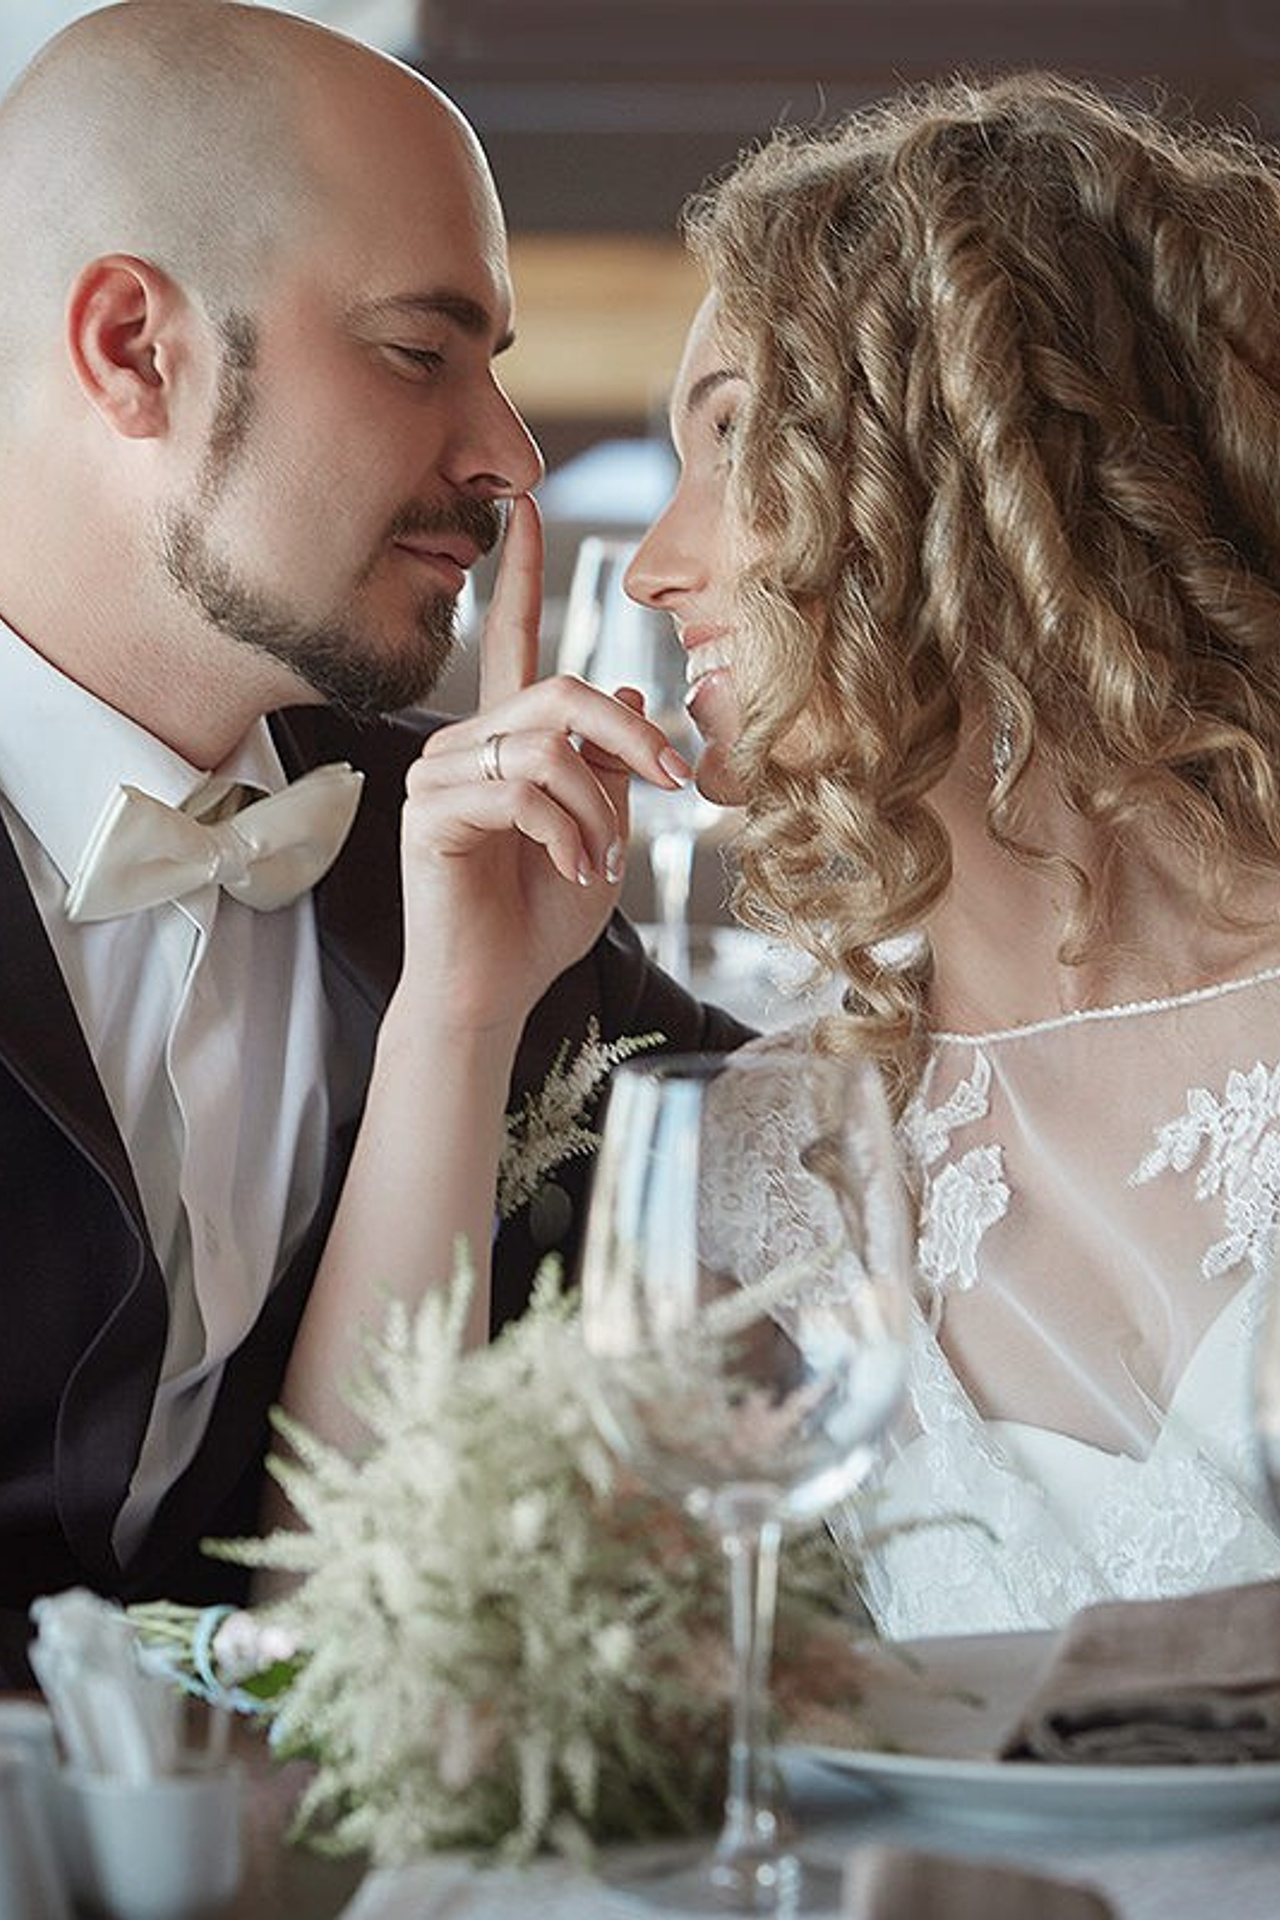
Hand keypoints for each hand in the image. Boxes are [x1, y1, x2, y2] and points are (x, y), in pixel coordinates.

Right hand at [397, 495, 691, 1032]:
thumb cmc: (542, 915)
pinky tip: (576, 872)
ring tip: (601, 861)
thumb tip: (626, 695)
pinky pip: (520, 789)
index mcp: (508, 739)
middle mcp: (467, 742)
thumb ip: (610, 768)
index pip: (515, 641)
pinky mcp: (430, 811)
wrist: (495, 990)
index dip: (523, 575)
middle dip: (631, 738)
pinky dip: (567, 833)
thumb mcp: (601, 830)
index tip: (527, 506)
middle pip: (560, 691)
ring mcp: (441, 774)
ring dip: (598, 809)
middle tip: (669, 785)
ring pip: (547, 746)